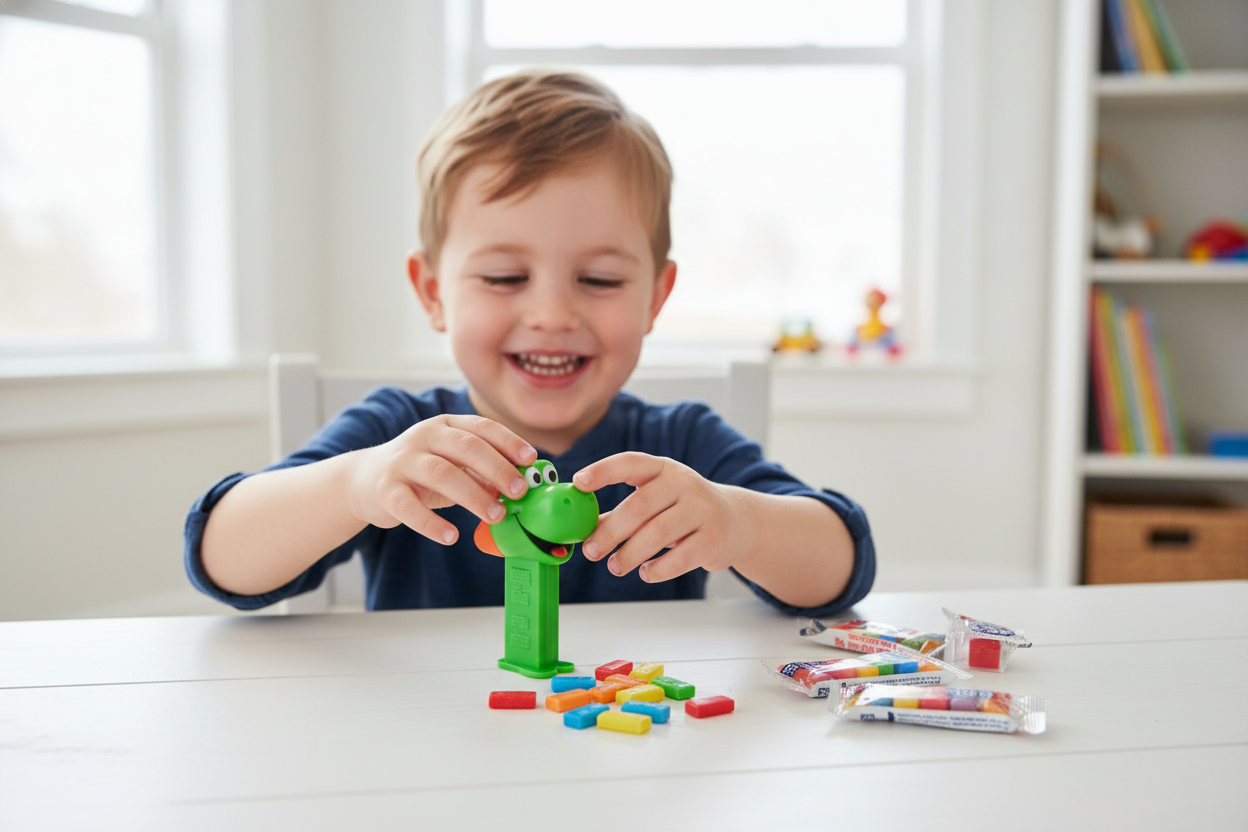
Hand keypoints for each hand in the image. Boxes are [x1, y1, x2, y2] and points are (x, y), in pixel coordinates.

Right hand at [345, 415, 536, 545]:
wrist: (363, 480)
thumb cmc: (419, 472)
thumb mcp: (450, 462)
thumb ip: (481, 471)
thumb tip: (520, 486)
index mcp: (445, 425)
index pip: (481, 427)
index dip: (509, 442)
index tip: (531, 460)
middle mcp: (424, 437)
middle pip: (465, 447)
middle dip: (497, 468)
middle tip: (520, 491)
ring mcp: (402, 462)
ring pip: (441, 473)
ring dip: (473, 495)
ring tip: (496, 516)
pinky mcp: (385, 490)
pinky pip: (409, 507)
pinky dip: (432, 523)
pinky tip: (451, 537)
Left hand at [573, 452, 754, 582]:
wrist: (736, 521)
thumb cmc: (684, 511)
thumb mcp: (656, 502)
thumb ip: (621, 513)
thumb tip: (583, 529)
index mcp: (663, 469)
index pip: (630, 463)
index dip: (603, 471)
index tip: (578, 482)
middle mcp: (684, 484)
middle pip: (640, 506)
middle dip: (611, 531)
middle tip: (591, 551)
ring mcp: (702, 510)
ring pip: (658, 534)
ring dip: (630, 554)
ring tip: (615, 566)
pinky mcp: (714, 538)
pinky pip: (679, 558)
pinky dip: (657, 569)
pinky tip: (646, 572)